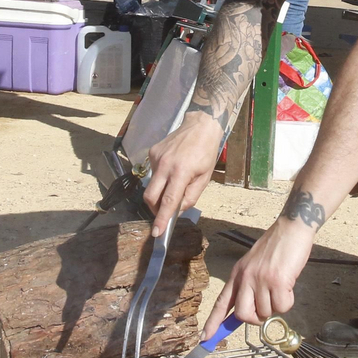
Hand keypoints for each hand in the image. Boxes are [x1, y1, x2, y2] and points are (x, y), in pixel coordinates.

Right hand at [142, 114, 224, 235]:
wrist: (200, 125)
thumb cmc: (206, 152)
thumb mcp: (205, 177)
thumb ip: (191, 196)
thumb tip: (177, 210)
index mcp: (181, 172)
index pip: (168, 201)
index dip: (162, 219)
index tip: (157, 233)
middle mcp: (165, 165)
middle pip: (150, 196)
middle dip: (154, 210)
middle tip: (163, 213)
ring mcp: (156, 157)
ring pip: (151, 185)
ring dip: (159, 192)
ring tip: (173, 185)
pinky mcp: (152, 152)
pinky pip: (153, 173)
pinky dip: (160, 178)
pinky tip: (171, 170)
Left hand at [202, 219, 315, 336]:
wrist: (291, 229)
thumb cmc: (275, 248)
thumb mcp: (253, 265)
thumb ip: (249, 285)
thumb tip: (251, 311)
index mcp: (237, 274)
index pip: (221, 302)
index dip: (212, 322)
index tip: (204, 338)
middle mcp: (245, 278)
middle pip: (243, 315)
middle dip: (256, 318)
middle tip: (266, 308)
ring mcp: (261, 280)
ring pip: (266, 313)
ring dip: (276, 306)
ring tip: (281, 287)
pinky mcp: (278, 281)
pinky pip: (282, 307)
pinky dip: (288, 302)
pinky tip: (289, 286)